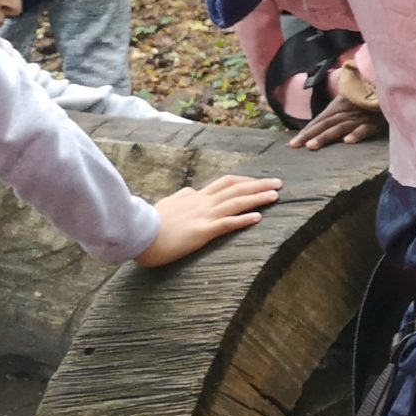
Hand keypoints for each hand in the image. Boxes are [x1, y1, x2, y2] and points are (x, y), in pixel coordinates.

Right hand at [137, 174, 283, 266]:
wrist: (137, 234)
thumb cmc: (149, 223)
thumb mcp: (167, 203)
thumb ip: (182, 197)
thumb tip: (190, 191)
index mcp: (195, 196)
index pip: (225, 183)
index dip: (244, 181)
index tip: (257, 181)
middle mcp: (202, 202)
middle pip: (236, 188)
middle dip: (259, 185)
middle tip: (278, 183)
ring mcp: (203, 216)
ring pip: (236, 202)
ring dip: (258, 198)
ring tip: (276, 195)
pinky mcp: (201, 231)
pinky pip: (227, 224)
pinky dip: (244, 219)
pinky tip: (258, 217)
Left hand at [291, 92, 385, 148]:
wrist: (392, 88)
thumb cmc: (373, 99)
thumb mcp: (355, 104)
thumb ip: (342, 114)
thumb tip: (326, 129)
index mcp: (341, 105)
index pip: (321, 119)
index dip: (307, 130)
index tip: (293, 143)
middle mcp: (348, 111)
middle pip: (326, 123)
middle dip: (310, 134)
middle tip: (295, 145)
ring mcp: (361, 117)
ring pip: (340, 127)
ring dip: (325, 136)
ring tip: (312, 146)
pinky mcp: (376, 122)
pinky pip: (365, 128)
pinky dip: (356, 134)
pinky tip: (347, 142)